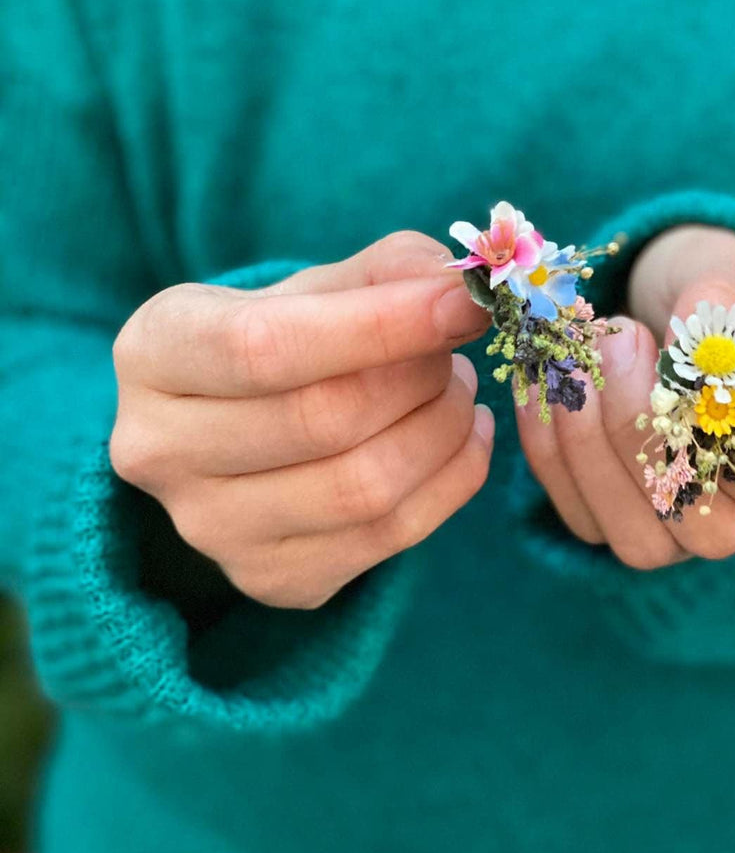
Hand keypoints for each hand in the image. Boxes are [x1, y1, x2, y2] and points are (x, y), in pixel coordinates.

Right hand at [109, 232, 493, 608]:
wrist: (241, 430)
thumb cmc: (281, 340)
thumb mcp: (312, 288)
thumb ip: (385, 273)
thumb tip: (457, 289)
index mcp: (153, 352)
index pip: (266, 346)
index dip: (379, 325)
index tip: (461, 304)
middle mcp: (159, 450)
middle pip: (323, 420)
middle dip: (418, 377)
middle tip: (454, 350)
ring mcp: (210, 529)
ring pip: (364, 488)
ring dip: (442, 429)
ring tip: (456, 391)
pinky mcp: (271, 579)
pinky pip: (392, 537)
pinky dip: (454, 480)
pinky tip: (463, 437)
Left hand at [516, 224, 734, 568]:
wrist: (669, 301)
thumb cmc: (721, 287)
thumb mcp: (733, 272)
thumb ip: (720, 303)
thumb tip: (691, 341)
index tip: (717, 394)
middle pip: (714, 534)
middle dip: (651, 437)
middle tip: (625, 341)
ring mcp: (688, 525)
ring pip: (640, 540)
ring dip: (592, 446)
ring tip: (586, 353)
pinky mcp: (619, 519)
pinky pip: (581, 514)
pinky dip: (552, 447)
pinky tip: (545, 380)